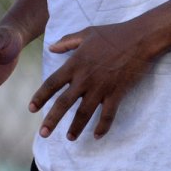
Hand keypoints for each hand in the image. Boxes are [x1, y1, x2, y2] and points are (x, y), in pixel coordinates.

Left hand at [29, 22, 151, 140]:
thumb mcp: (87, 33)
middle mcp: (85, 78)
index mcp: (75, 63)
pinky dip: (103, 127)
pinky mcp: (117, 93)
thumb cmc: (113, 33)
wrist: (139, 38)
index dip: (40, 96)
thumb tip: (51, 47)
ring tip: (70, 138)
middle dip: (52, 120)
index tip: (31, 108)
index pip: (52, 83)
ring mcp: (101, 87)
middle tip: (43, 133)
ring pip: (84, 113)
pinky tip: (98, 135)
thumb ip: (67, 41)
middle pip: (64, 103)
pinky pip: (108, 115)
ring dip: (76, 127)